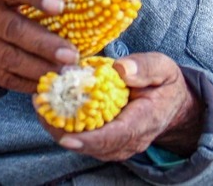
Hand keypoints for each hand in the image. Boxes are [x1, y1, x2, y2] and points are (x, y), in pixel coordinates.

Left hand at [39, 52, 203, 161]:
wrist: (172, 105)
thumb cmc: (164, 84)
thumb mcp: (163, 68)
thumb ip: (145, 68)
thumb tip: (122, 69)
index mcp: (144, 121)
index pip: (116, 136)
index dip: (90, 139)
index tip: (68, 137)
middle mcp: (129, 140)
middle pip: (93, 145)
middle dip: (64, 131)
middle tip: (41, 108)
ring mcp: (118, 144)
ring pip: (85, 145)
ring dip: (60, 129)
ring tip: (41, 106)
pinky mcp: (107, 141)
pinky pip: (84, 139)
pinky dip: (65, 127)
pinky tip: (49, 108)